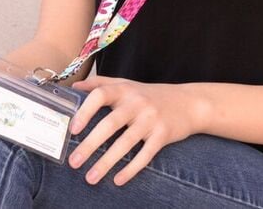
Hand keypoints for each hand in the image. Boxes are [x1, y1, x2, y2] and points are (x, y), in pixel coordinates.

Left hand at [67, 76, 208, 185]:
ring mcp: (151, 119)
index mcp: (124, 90)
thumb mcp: (127, 84)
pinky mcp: (163, 135)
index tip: (73, 129)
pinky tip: (118, 180)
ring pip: (126, 143)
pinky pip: (145, 155)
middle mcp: (137, 103)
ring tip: (90, 178)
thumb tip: (73, 88)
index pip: (100, 94)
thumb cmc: (151, 95)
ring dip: (106, 162)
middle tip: (73, 162)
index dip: (85, 110)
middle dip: (90, 145)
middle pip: (110, 124)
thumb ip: (100, 83)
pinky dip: (131, 169)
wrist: (189, 102)